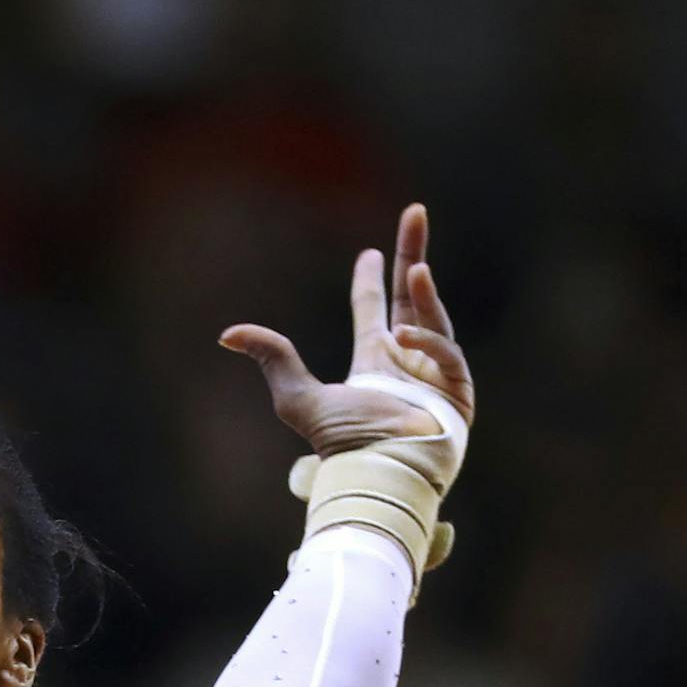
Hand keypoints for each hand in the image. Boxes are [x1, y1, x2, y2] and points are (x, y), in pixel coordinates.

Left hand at [219, 203, 475, 457]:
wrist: (376, 474)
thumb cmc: (339, 444)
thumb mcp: (297, 397)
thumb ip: (271, 359)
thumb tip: (227, 333)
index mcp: (374, 363)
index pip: (374, 310)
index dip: (372, 280)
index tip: (370, 251)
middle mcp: (407, 363)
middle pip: (413, 296)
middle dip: (413, 252)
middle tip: (414, 212)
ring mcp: (435, 376)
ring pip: (434, 319)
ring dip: (425, 293)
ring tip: (415, 267)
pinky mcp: (458, 393)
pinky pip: (448, 355)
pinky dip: (428, 341)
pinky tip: (403, 335)